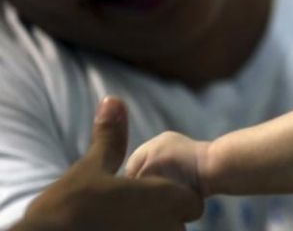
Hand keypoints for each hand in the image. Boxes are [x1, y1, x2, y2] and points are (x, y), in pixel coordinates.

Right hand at [11, 98, 202, 230]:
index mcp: (168, 199)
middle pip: (178, 223)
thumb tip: (113, 100)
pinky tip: (117, 229)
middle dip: (161, 217)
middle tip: (129, 213)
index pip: (192, 204)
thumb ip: (111, 137)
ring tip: (120, 222)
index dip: (174, 199)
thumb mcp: (93, 166)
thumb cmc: (73, 203)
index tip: (148, 197)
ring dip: (151, 227)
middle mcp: (171, 226)